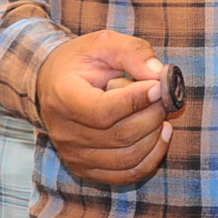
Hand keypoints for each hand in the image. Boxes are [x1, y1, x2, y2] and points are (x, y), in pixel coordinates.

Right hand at [33, 30, 179, 184]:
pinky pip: (126, 174)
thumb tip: (160, 75)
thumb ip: (133, 53)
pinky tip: (160, 134)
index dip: (136, 101)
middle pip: (120, 136)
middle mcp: (65, 132)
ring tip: (161, 112)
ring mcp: (74, 155)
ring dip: (155, 136)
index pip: (102, 111)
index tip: (159, 86)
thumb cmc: (81, 61)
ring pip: (128, 158)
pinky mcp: (86, 169)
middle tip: (165, 96)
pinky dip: (151, 157)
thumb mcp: (105, 43)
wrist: (53, 83)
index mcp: (63, 98)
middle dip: (152, 115)